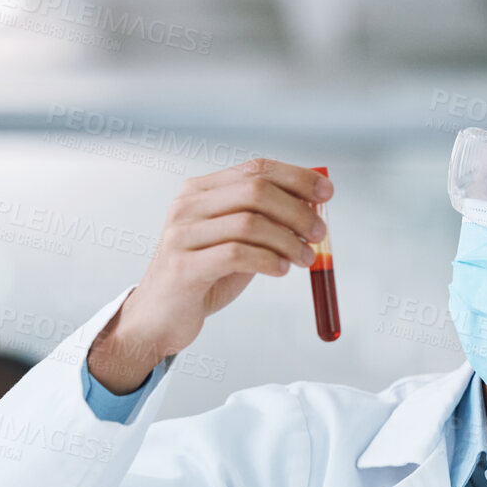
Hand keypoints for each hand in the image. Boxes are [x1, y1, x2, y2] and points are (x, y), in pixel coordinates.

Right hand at [89, 159, 331, 392]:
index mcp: (201, 191)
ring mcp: (182, 235)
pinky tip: (281, 270)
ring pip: (249, 223)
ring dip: (287, 240)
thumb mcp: (237, 243)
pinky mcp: (183, 267)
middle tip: (320, 233)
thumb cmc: (203, 278)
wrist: (159, 317)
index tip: (326, 192)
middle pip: (255, 191)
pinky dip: (267, 260)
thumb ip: (266, 224)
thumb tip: (312, 208)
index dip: (296, 178)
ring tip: (305, 259)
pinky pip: (236, 254)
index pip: (255, 169)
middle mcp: (188, 206)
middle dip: (297, 210)